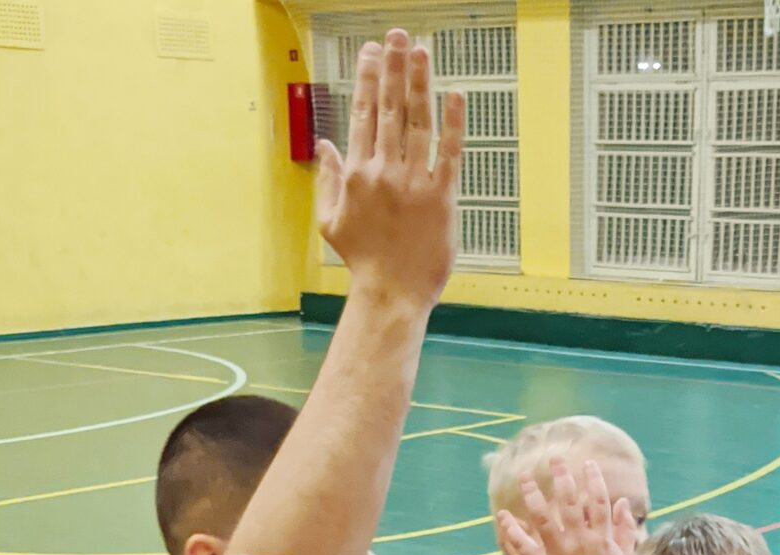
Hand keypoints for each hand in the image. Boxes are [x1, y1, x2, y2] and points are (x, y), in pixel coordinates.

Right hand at [314, 30, 465, 304]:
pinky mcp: (441, 199)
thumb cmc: (364, 263)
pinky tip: (454, 95)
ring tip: (419, 51)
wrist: (391, 294)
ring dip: (418, 83)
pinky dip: (452, 123)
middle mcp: (384, 172)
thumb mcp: (332, 222)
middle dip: (392, 68)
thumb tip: (325, 147)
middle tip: (396, 36)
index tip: (371, 52)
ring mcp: (413, 184)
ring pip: (416, 122)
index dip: (367, 78)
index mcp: (357, 174)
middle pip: (388, 109)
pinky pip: (448, 154)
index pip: (362, 114)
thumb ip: (329, 180)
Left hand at [496, 460, 631, 554]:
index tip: (586, 463)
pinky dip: (511, 530)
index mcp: (601, 540)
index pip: (599, 502)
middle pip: (570, 503)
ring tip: (525, 477)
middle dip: (561, 478)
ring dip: (532, 494)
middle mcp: (579, 544)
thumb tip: (623, 503)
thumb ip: (625, 530)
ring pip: (543, 518)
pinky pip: (522, 546)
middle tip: (553, 460)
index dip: (593, 479)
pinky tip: (504, 515)